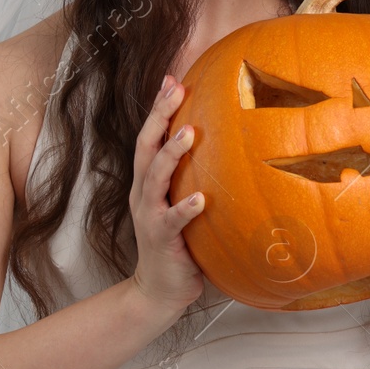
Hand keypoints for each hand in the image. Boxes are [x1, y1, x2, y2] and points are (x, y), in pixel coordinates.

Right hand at [128, 75, 207, 315]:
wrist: (159, 288)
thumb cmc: (177, 241)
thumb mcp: (181, 202)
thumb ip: (193, 177)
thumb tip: (225, 148)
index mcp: (148, 182)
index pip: (150, 137)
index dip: (158, 108)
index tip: (171, 79)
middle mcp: (144, 193)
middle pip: (146, 146)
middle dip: (159, 116)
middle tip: (177, 90)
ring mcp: (150, 215)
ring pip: (154, 177)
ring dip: (171, 154)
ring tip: (190, 133)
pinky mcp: (161, 239)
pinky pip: (173, 221)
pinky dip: (185, 208)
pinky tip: (201, 199)